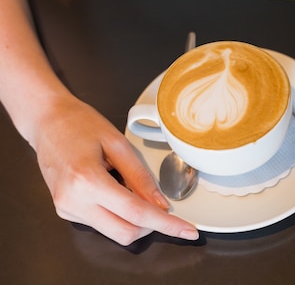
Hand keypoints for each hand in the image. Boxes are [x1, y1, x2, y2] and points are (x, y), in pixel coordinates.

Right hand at [30, 94, 198, 245]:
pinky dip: (118, 213)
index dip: (166, 224)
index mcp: (87, 181)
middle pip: (126, 233)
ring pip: (114, 232)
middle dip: (151, 225)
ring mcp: (66, 209)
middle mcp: (73, 201)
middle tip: (164, 207)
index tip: (188, 230)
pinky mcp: (65, 211)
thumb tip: (161, 204)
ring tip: (129, 185)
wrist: (47, 122)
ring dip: (134, 219)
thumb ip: (141, 177)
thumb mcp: (119, 144)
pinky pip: (101, 223)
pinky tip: (115, 188)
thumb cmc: (80, 124)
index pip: (136, 213)